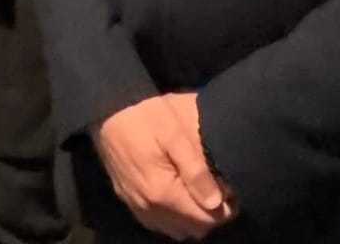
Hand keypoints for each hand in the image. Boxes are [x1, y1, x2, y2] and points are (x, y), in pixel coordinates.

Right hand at [92, 94, 232, 239]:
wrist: (107, 108)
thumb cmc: (146, 116)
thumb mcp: (175, 133)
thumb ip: (196, 169)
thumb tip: (216, 202)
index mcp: (162, 193)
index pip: (204, 220)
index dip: (225, 209)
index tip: (233, 190)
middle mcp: (148, 208)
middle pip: (191, 229)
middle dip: (210, 215)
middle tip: (220, 189)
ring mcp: (136, 206)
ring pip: (175, 229)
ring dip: (191, 218)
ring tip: (200, 192)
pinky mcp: (128, 199)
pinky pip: (157, 223)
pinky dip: (173, 217)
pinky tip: (178, 195)